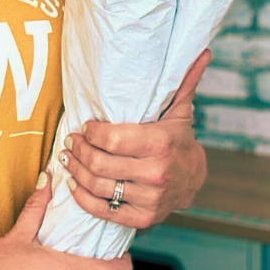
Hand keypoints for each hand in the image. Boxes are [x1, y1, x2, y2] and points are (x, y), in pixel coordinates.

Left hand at [58, 50, 210, 230]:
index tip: (85, 126)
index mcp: (160, 144)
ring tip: (67, 158)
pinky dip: (82, 197)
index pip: (112, 139)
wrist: (193, 180)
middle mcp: (155, 174)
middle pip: (100, 163)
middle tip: (70, 140)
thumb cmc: (178, 139)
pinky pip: (102, 210)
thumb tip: (202, 50)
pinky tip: (74, 184)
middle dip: (79, 150)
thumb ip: (184, 81)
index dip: (91, 132)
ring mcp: (148, 199)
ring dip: (75, 171)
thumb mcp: (179, 110)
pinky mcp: (140, 218)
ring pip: (97, 186)